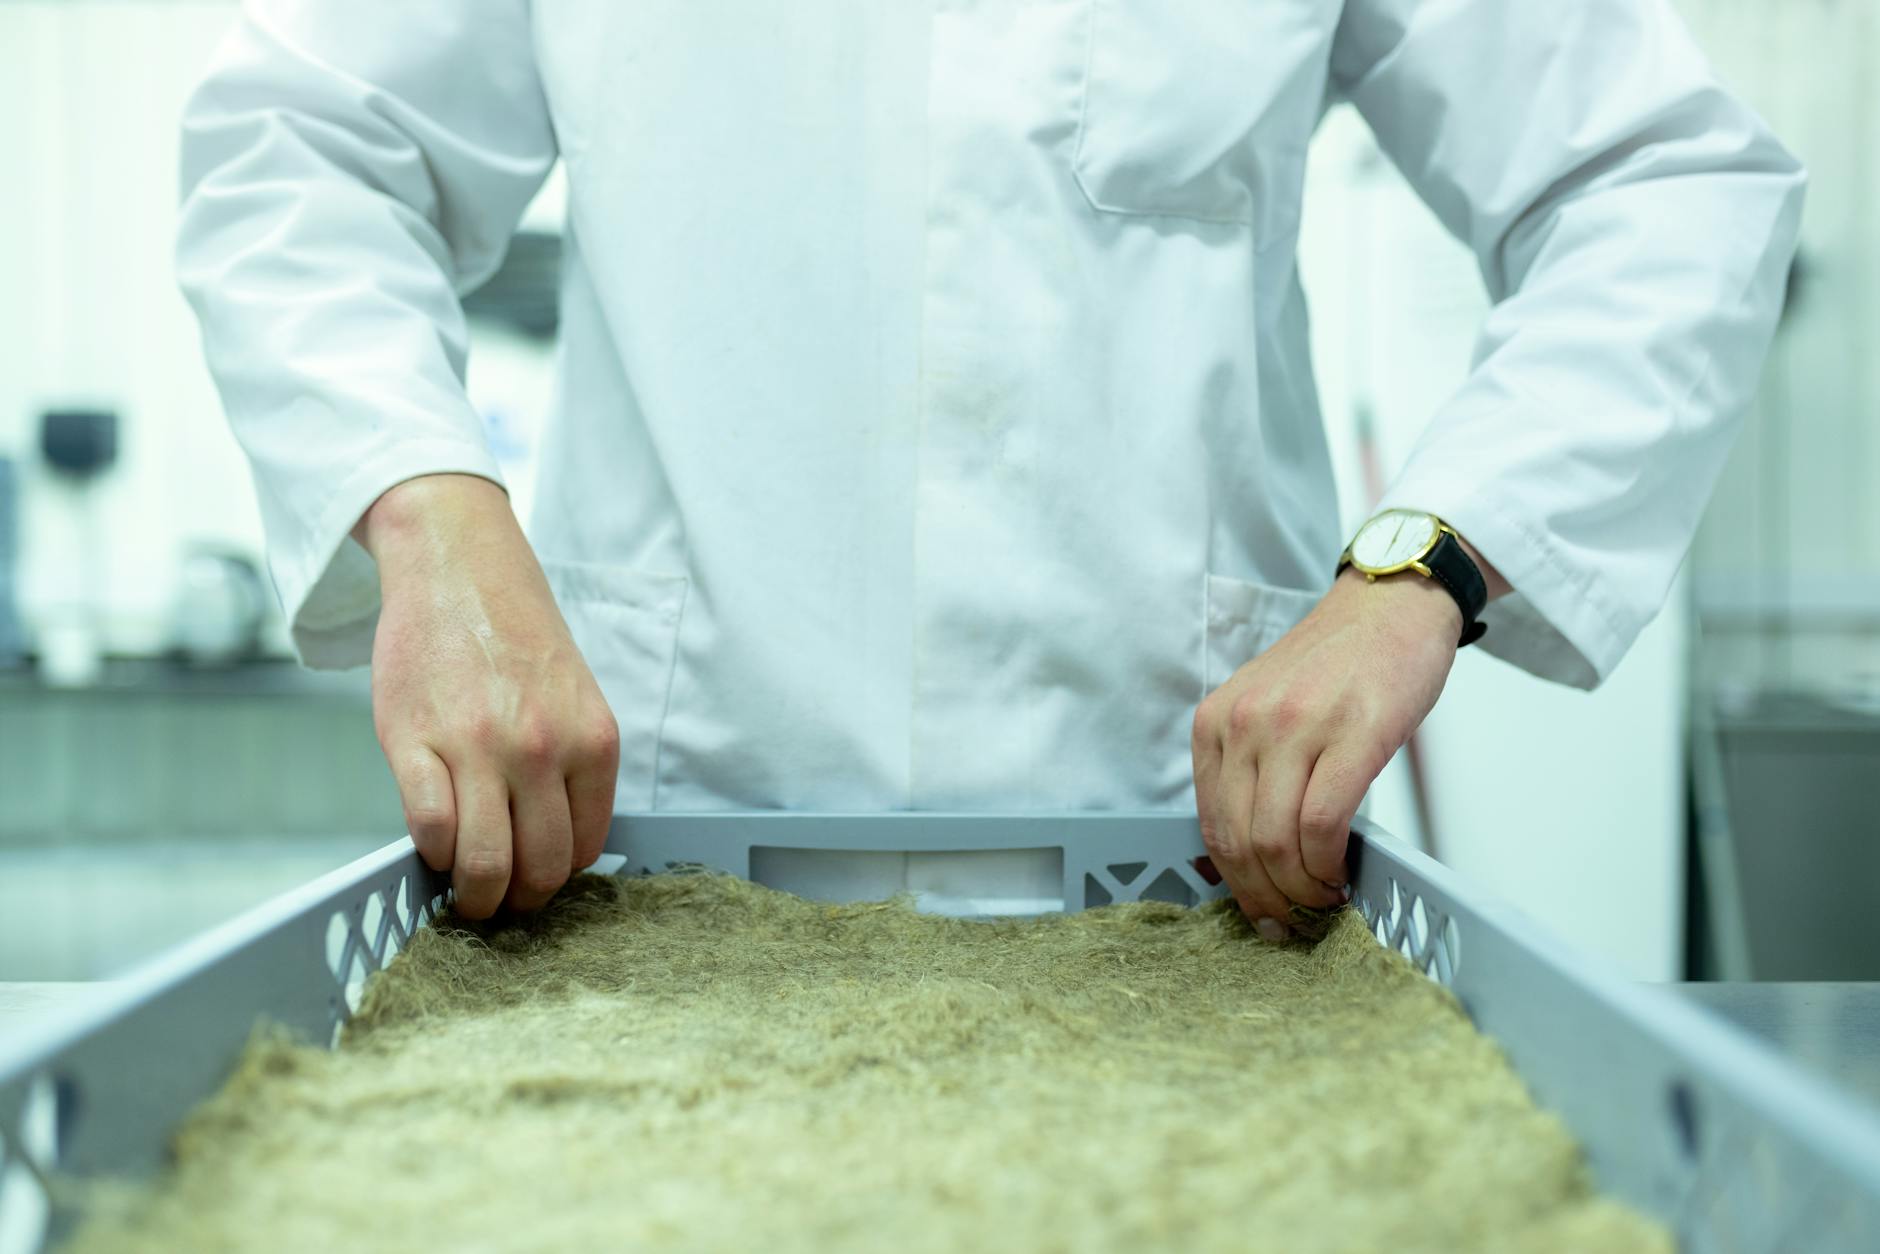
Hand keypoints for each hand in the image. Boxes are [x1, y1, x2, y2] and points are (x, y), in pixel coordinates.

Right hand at [355, 474, 619, 919]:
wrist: (460, 566)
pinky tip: (436, 843)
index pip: (586, 847)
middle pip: (540, 867)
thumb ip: (572, 766)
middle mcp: (544, 748)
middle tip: (502, 901)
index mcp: (593, 741)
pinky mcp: (417, 740)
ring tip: (467, 895)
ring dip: (476, 896)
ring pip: (486, 862)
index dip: (559, 876)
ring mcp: (480, 746)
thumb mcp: (574, 698)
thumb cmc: (516, 636)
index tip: (538, 879)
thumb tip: (555, 845)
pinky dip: (433, 852)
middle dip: (520, 900)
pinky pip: (430, 828)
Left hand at [1191, 567, 1472, 939]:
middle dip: (1267, 897)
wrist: (1389, 607)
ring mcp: (1293, 728)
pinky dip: (1329, 863)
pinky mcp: (1350, 735)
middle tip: (1295, 921)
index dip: (1235, 884)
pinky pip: (1323, 823)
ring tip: (1324, 900)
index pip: (1210, 827)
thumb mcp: (1264, 708)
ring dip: (1301, 888)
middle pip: (1240, 843)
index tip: (1260, 910)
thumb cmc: (1335, 664)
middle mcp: (1244, 724)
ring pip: (1277, 841)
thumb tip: (1249, 856)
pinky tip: (1343, 874)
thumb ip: (1248, 770)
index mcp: (1215, 722)